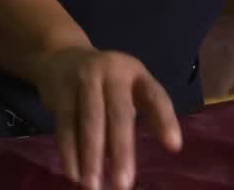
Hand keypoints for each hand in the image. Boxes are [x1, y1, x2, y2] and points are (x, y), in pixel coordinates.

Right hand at [32, 47, 182, 189]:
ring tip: (93, 186)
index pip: (155, 96)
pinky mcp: (60, 92)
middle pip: (118, 114)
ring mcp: (83, 80)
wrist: (61, 56)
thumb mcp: (131, 87)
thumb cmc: (106, 82)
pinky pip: (65, 126)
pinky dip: (69, 152)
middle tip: (123, 184)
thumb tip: (170, 148)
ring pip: (88, 122)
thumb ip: (149, 111)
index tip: (174, 146)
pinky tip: (74, 174)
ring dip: (90, 157)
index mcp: (135, 72)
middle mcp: (111, 72)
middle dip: (121, 150)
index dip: (165, 120)